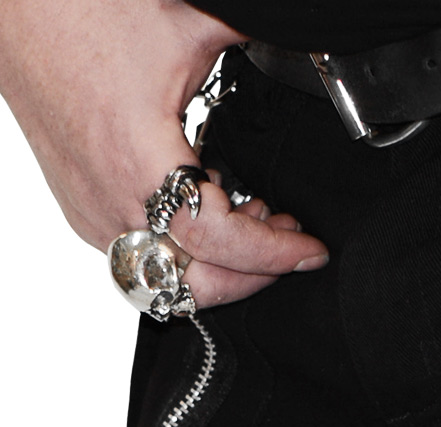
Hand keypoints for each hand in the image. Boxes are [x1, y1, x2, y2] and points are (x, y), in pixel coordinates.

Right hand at [0, 0, 327, 308]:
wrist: (11, 5)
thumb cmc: (77, 10)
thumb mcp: (186, 23)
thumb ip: (250, 41)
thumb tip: (301, 44)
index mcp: (135, 160)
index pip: (217, 242)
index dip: (273, 254)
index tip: (310, 249)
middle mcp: (109, 200)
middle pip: (194, 285)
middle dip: (252, 275)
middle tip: (287, 241)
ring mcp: (92, 212)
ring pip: (167, 278)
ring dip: (220, 263)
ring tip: (253, 219)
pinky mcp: (83, 209)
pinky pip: (141, 255)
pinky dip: (184, 248)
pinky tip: (208, 205)